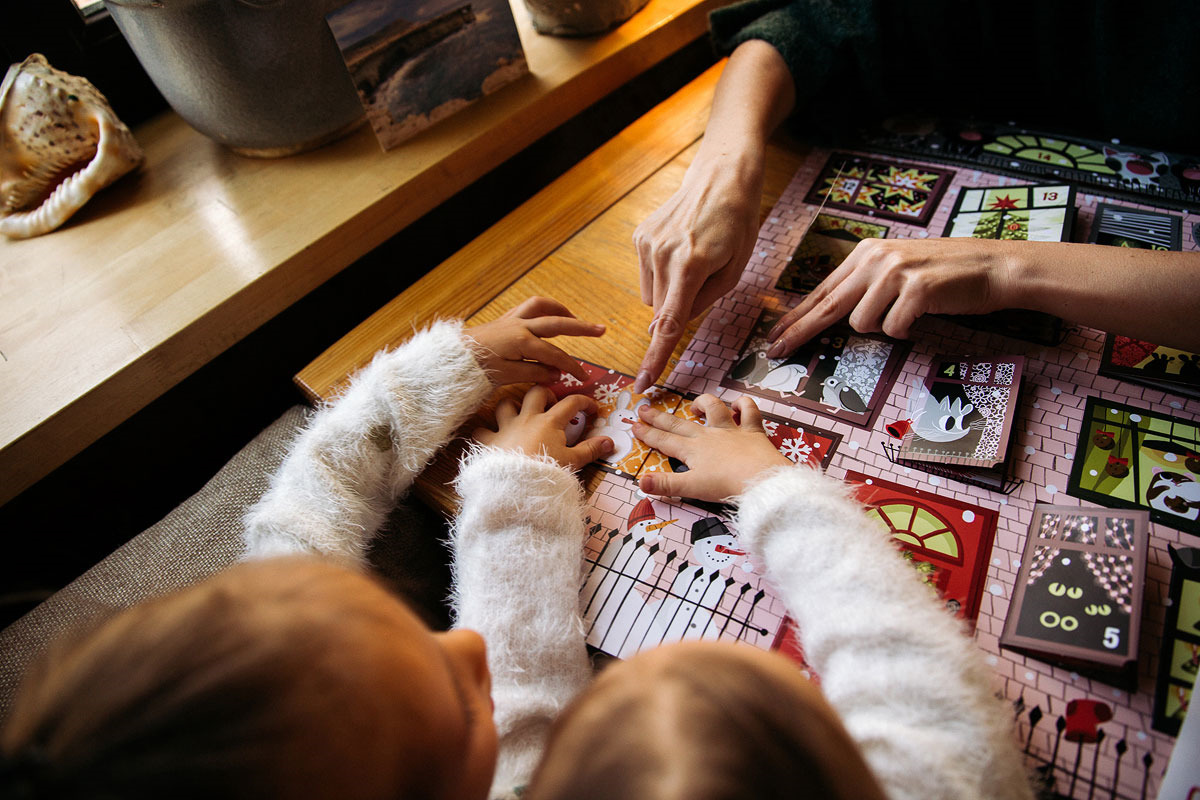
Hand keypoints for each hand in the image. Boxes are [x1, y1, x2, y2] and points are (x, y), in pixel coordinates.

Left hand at [466, 296, 604, 385]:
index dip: (570, 366)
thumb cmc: (476, 368)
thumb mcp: (506, 376)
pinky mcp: (505, 319)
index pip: (554, 355)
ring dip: (561, 310)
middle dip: (581, 327)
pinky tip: (550, 316)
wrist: (452, 357)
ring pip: (542, 307)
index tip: (583, 377)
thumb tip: (556, 374)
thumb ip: (533, 373)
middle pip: (557, 323)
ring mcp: (512, 319)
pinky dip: (544, 309)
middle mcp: (520, 325)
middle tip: (602, 329)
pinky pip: (529, 307)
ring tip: (576, 318)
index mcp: (522, 341)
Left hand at [473, 385, 612, 469]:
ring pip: (505, 403)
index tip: (591, 409)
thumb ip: (591, 450)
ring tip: (519, 416)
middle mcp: (527, 419)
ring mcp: (505, 428)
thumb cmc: (547, 474)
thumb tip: (609, 442)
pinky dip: (485, 431)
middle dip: (546, 394)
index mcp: (550, 422)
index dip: (584, 402)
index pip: (571, 403)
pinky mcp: (488, 442)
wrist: (517, 490)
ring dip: (513, 406)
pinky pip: (482, 430)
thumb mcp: (573, 463)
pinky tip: (490, 436)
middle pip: (536, 392)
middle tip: (552, 406)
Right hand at [631, 149, 762, 391]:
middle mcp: (662, 255)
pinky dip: (662, 272)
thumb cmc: (737, 224)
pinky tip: (680, 247)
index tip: (641, 383)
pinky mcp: (639, 236)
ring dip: (670, 290)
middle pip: (661, 311)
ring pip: (651, 296)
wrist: (721, 175)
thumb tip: (669, 325)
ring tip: (693, 258)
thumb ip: (703, 302)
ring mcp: (646, 244)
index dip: (655, 358)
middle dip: (678, 310)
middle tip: (704, 279)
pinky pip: (646, 275)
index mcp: (691, 266)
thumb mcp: (734, 270)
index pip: (668, 323)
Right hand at [632, 394, 789, 500]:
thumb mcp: (691, 488)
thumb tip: (640, 482)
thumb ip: (665, 484)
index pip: (665, 440)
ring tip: (694, 408)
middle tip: (645, 409)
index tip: (635, 425)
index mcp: (693, 450)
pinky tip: (738, 404)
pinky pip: (749, 411)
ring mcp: (731, 431)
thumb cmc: (726, 485)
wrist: (759, 480)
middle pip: (680, 424)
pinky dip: (744, 404)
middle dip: (660, 417)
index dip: (648, 434)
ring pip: (714, 408)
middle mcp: (709, 436)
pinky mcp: (752, 431)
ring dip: (702, 404)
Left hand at [765, 238, 1012, 357]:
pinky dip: (907, 330)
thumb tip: (831, 314)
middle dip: (798, 333)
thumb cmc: (946, 274)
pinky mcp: (917, 290)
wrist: (993, 266)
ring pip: (862, 323)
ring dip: (882, 327)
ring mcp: (896, 272)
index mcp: (868, 252)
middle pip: (826, 306)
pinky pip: (893, 328)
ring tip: (907, 313)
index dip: (796, 316)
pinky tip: (923, 315)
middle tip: (774, 352)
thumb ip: (866, 285)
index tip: (774, 335)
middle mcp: (876, 258)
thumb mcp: (898, 269)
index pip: (822, 290)